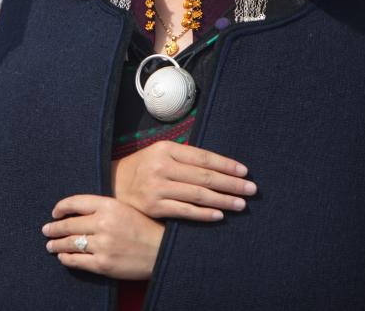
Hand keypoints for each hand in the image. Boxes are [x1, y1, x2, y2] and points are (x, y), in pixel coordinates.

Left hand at [42, 195, 162, 279]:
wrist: (161, 251)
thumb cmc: (143, 228)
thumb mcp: (123, 209)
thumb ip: (101, 207)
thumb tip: (74, 211)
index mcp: (108, 205)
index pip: (75, 202)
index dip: (61, 207)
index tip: (55, 212)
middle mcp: (103, 223)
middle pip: (69, 224)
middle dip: (54, 228)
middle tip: (46, 230)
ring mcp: (102, 244)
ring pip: (69, 243)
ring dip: (56, 244)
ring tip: (50, 245)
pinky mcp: (103, 264)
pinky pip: (76, 260)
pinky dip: (66, 259)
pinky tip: (63, 257)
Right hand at [111, 140, 255, 221]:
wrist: (113, 184)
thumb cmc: (143, 167)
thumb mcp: (159, 153)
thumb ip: (184, 156)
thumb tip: (219, 165)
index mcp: (165, 149)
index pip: (202, 157)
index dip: (226, 164)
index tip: (244, 171)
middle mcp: (161, 166)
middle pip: (204, 176)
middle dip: (231, 183)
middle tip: (251, 189)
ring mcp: (157, 187)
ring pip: (198, 195)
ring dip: (223, 200)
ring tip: (241, 204)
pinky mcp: (154, 206)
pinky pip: (185, 211)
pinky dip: (204, 214)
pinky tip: (220, 215)